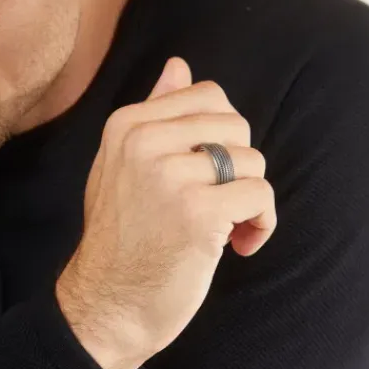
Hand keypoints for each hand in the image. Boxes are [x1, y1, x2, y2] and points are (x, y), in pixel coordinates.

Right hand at [56, 57, 277, 368]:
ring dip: (249, 199)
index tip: (208, 171)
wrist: (107, 304)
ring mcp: (170, 177)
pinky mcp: (198, 214)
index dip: (222, 137)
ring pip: (251, 161)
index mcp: (127, 125)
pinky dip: (261, 223)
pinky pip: (260, 195)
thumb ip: (153, 111)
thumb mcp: (121, 166)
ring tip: (227, 228)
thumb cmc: (121, 238)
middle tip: (219, 199)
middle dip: (238, 165)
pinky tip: (239, 245)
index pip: (208, 95)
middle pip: (236, 125)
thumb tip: (179, 64)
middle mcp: (144, 142)